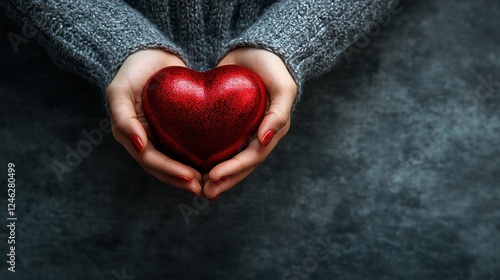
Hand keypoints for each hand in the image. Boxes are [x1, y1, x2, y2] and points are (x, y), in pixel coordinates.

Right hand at [107, 49, 202, 194]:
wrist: (150, 54)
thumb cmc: (131, 70)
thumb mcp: (119, 91)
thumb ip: (123, 118)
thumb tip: (139, 146)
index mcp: (131, 136)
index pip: (151, 160)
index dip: (170, 172)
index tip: (190, 178)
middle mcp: (146, 140)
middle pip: (164, 168)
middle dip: (183, 179)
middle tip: (203, 188)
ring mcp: (161, 135)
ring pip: (176, 161)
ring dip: (191, 175)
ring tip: (210, 183)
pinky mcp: (176, 128)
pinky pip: (186, 146)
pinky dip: (198, 157)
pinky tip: (215, 163)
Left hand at [203, 47, 296, 198]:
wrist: (255, 48)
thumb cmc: (273, 66)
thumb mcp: (283, 87)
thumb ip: (279, 113)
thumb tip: (264, 140)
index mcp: (271, 132)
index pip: (251, 157)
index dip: (234, 170)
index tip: (213, 178)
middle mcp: (256, 136)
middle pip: (240, 165)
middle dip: (223, 180)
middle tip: (204, 193)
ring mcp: (242, 131)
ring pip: (228, 158)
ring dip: (215, 175)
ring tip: (197, 188)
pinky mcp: (228, 123)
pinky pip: (217, 142)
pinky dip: (207, 155)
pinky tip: (191, 163)